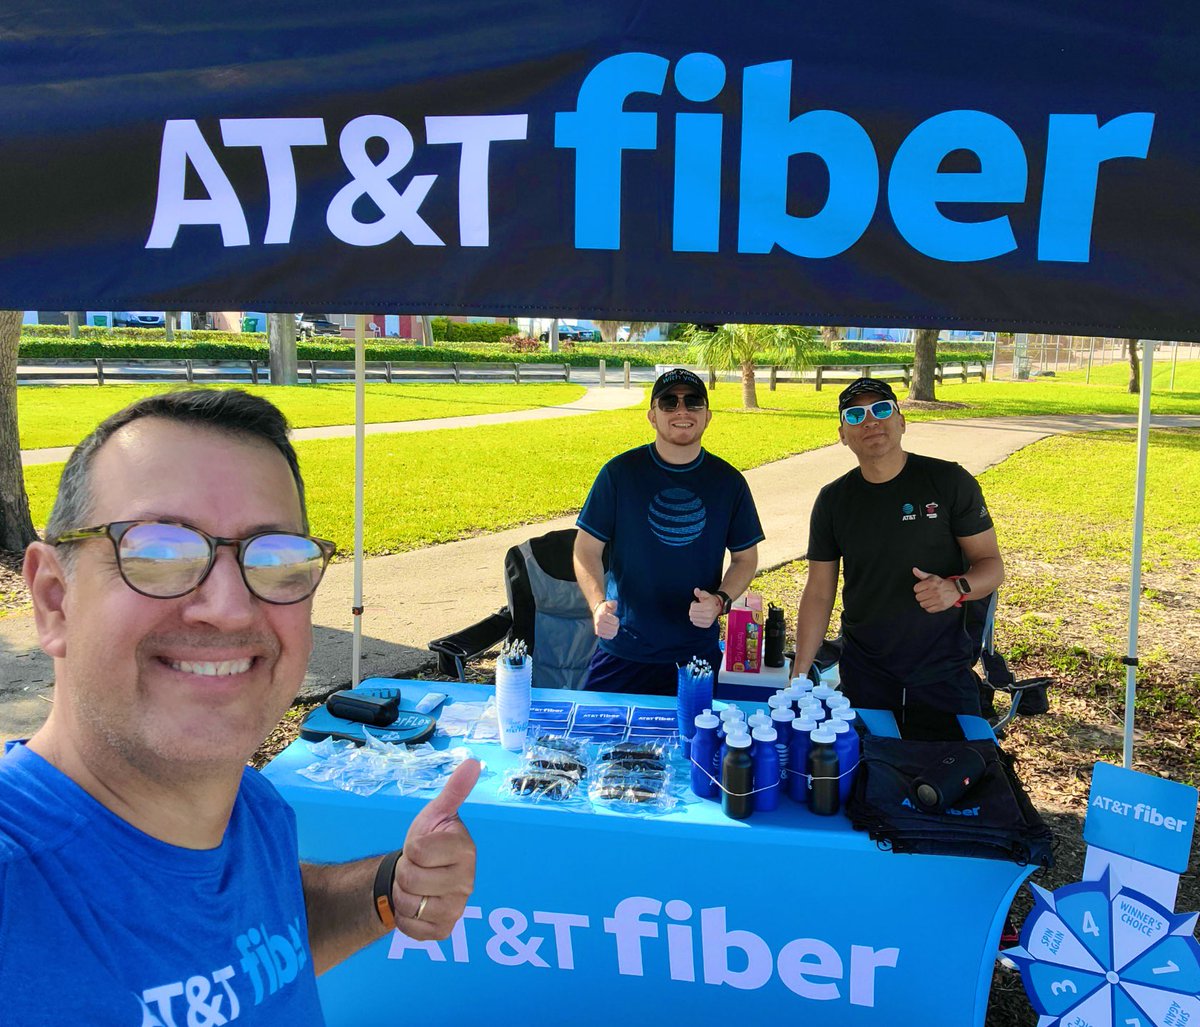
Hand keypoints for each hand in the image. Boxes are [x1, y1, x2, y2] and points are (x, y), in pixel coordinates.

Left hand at [392, 758, 480, 940]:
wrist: (421, 874)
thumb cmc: (429, 841)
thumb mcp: (436, 814)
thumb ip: (454, 791)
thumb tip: (474, 763)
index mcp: (466, 850)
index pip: (418, 850)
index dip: (411, 847)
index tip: (421, 845)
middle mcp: (467, 881)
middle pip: (410, 879)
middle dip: (404, 871)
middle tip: (416, 866)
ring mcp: (458, 908)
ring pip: (408, 904)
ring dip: (402, 894)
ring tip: (415, 884)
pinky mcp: (445, 930)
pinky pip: (410, 928)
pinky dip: (404, 917)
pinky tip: (416, 904)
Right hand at [593, 599, 618, 639]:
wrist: (597, 612)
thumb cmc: (605, 608)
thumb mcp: (609, 604)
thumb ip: (612, 603)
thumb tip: (615, 602)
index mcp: (601, 615)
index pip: (615, 621)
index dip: (617, 619)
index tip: (614, 617)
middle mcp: (598, 623)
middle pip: (615, 628)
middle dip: (617, 625)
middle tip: (614, 622)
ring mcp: (598, 629)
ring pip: (613, 633)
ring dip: (615, 630)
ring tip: (612, 626)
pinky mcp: (598, 633)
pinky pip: (609, 637)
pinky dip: (612, 634)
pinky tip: (610, 630)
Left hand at [689, 588, 723, 628]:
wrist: (719, 607)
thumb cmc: (711, 600)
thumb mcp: (706, 594)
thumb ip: (700, 593)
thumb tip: (696, 590)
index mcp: (708, 606)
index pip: (693, 607)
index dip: (693, 603)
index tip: (696, 602)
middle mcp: (708, 615)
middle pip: (691, 614)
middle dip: (692, 609)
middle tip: (697, 607)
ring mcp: (708, 621)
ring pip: (692, 619)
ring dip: (693, 615)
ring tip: (698, 611)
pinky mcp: (707, 625)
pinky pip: (695, 623)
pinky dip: (695, 619)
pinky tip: (699, 616)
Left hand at [912, 567, 959, 612]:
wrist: (955, 589)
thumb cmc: (941, 583)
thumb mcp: (931, 577)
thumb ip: (921, 574)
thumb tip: (914, 570)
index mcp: (932, 583)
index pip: (916, 589)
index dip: (918, 589)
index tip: (922, 588)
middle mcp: (935, 591)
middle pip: (918, 597)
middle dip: (921, 595)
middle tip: (926, 594)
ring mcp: (938, 599)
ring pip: (922, 604)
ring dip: (924, 602)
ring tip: (929, 598)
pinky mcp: (941, 606)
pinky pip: (929, 610)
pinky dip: (929, 607)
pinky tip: (932, 603)